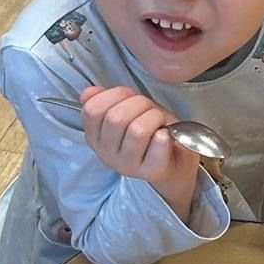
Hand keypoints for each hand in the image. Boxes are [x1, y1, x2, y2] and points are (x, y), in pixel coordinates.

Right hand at [79, 85, 200, 219]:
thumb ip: (104, 100)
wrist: (174, 159)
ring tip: (159, 121)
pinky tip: (166, 135)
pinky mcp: (150, 171)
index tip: (128, 96)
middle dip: (139, 103)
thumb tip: (89, 92)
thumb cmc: (148, 131)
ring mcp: (127, 166)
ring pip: (137, 130)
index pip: (92, 110)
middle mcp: (106, 154)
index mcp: (95, 137)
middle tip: (149, 109)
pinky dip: (165, 133)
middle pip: (116, 118)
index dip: (114, 95)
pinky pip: (158, 142)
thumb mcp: (124, 110)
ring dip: (154, 117)